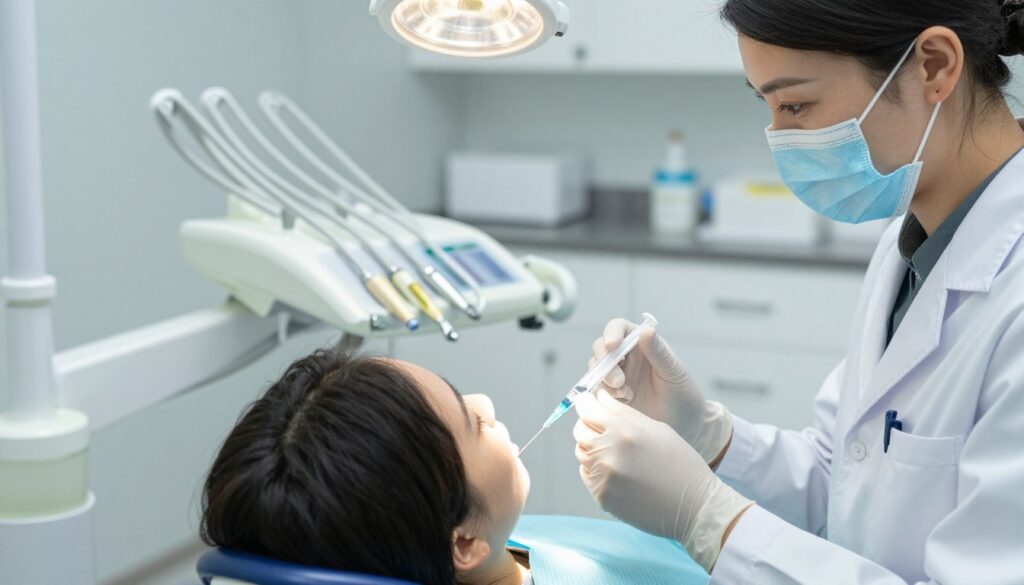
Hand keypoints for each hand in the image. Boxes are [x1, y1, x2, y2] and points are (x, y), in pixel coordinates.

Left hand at [574, 390, 752, 571]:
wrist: (694, 506)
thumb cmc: (680, 463)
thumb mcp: (657, 429)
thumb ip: (623, 411)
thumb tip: (599, 396)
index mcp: (624, 431)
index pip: (587, 410)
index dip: (586, 404)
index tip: (589, 404)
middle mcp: (609, 453)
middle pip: (579, 431)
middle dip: (589, 426)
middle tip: (605, 429)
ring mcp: (604, 477)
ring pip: (582, 453)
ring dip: (593, 449)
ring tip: (618, 453)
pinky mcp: (602, 497)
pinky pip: (588, 475)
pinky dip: (596, 470)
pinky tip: (619, 472)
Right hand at [592, 318, 731, 461]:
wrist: (684, 424)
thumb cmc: (683, 393)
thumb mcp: (673, 371)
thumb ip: (658, 352)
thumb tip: (646, 331)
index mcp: (640, 343)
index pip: (618, 328)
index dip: (612, 333)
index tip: (613, 345)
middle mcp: (625, 357)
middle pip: (600, 348)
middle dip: (604, 361)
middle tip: (619, 380)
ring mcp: (616, 376)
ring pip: (596, 369)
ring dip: (605, 378)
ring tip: (625, 393)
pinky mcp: (610, 396)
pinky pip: (596, 389)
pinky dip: (605, 393)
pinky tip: (624, 400)